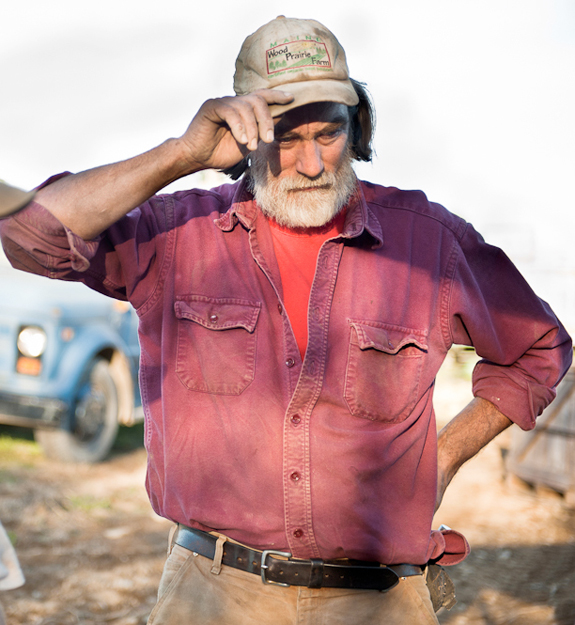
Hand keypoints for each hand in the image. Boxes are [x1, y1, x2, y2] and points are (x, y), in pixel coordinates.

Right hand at [178, 90, 293, 171]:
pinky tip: (242, 140)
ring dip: (253, 128)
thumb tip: (280, 117)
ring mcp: (222, 102)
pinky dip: (239, 126)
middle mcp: (234, 102)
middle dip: (266, 120)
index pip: (262, 96)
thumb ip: (261, 130)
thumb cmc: (221, 152)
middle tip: (269, 139)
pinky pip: (230, 111)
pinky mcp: (211, 106)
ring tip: (251, 146)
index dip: (277, 95)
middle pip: (257, 101)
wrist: (198, 158)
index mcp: (243, 109)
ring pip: (245, 107)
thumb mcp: (249, 142)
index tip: (291, 98)